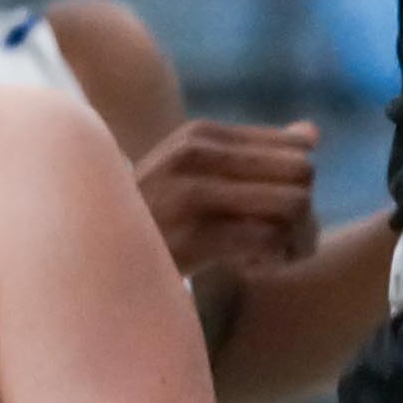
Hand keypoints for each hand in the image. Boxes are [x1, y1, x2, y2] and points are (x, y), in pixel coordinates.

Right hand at [129, 116, 322, 276]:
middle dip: (303, 216)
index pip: (297, 150)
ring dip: (292, 242)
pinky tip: (247, 269)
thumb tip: (311, 133)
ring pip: (295, 206)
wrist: (91, 258)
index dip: (298, 187)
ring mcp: (193, 194)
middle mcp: (197, 153)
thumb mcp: (197, 175)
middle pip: (303, 175)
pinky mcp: (193, 237)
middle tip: (279, 244)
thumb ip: (255, 153)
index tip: (271, 216)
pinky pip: (270, 240)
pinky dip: (272, 261)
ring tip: (264, 258)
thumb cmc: (153, 222)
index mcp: (202, 134)